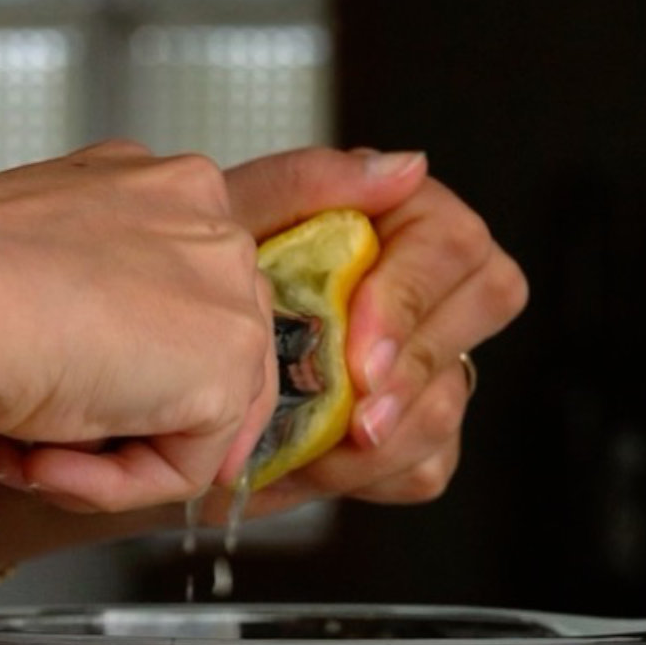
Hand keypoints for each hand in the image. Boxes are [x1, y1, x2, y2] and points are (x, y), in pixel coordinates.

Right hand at [0, 140, 277, 511]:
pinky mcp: (228, 368)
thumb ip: (86, 315)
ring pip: (192, 420)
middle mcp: (206, 228)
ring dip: (105, 462)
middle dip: (128, 430)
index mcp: (159, 189)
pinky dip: (113, 486)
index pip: (184, 300)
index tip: (83, 424)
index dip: (141, 377)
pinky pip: (183, 466)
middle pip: (204, 361)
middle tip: (49, 462)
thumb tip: (99, 381)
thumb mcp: (36, 281)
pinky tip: (44, 463)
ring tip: (28, 461)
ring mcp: (228, 294)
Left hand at [209, 144, 528, 521]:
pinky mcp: (417, 439)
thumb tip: (404, 166)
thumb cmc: (199, 297)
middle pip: (483, 312)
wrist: (162, 388)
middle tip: (353, 419)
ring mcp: (430, 367)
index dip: (410, 302)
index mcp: (396, 223)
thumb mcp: (230, 227)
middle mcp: (427, 291)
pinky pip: (428, 466)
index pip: (452, 247)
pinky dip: (367, 478)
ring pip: (450, 402)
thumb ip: (307, 184)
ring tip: (305, 449)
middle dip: (410, 375)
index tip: (360, 359)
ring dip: (378, 439)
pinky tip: (313, 467)